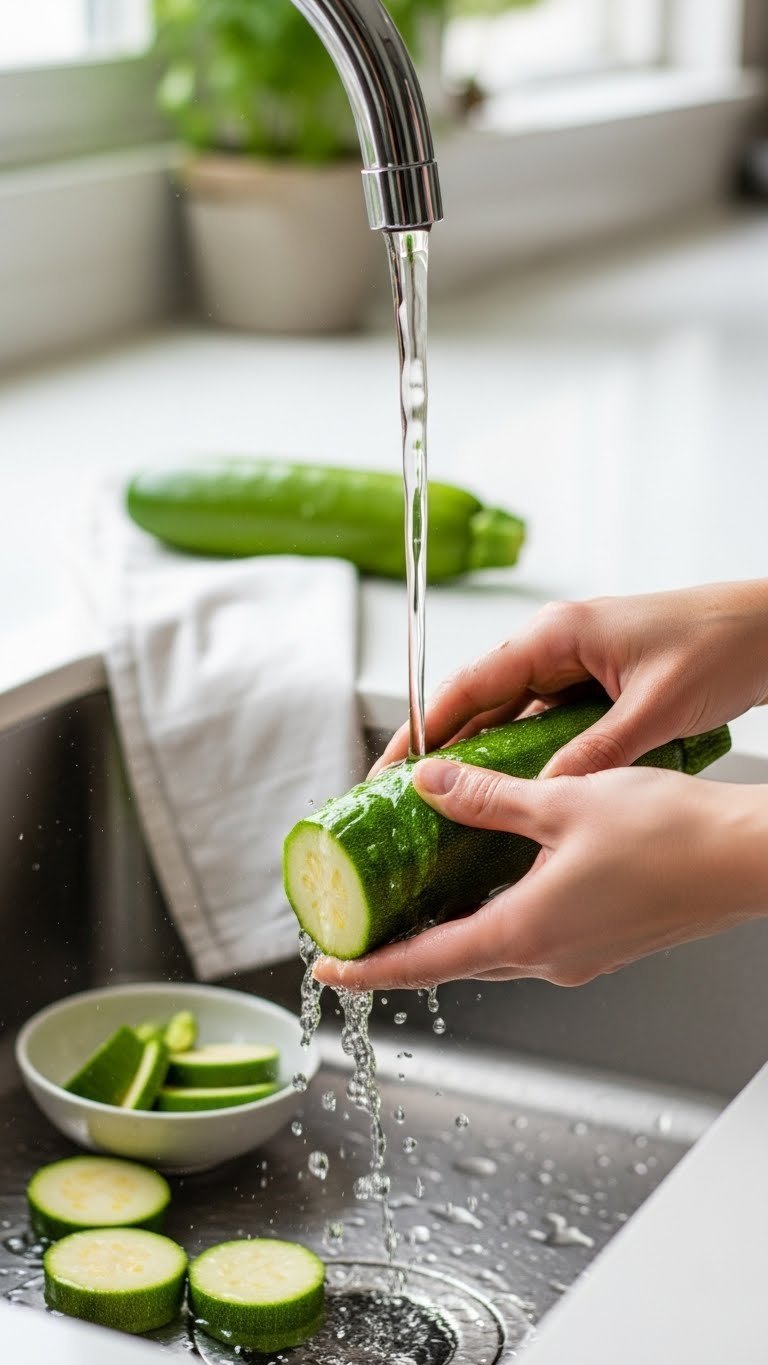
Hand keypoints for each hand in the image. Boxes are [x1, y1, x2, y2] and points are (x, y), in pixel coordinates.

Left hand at [313, 759, 767, 989]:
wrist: (748, 859)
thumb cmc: (671, 836)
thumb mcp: (562, 802)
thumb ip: (487, 798)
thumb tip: (432, 786)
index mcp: (526, 932)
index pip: (423, 962)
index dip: (369, 967)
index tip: (328, 967)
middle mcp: (549, 958)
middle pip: (454, 961)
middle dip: (403, 947)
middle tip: (362, 923)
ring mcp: (579, 957)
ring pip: (494, 949)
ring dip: (451, 931)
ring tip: (416, 897)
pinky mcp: (604, 943)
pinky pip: (532, 939)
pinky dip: (497, 918)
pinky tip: (495, 880)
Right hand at [371, 581, 767, 778]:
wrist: (767, 627)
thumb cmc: (720, 643)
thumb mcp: (656, 706)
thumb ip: (598, 750)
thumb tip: (548, 792)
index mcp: (556, 635)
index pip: (468, 685)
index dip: (422, 728)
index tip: (391, 769)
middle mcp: (555, 645)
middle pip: (478, 702)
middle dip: (440, 749)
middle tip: (404, 799)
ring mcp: (573, 664)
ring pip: (509, 715)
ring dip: (480, 755)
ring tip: (447, 803)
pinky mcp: (593, 683)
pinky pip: (543, 721)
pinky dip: (523, 753)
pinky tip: (513, 789)